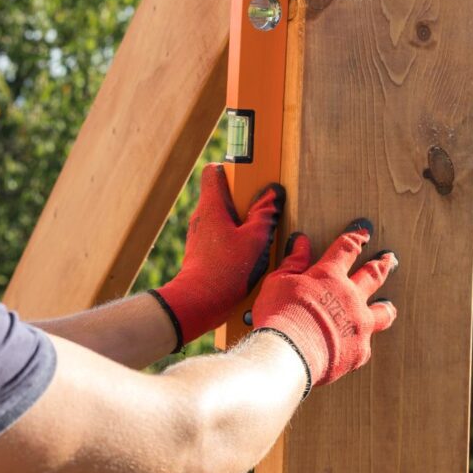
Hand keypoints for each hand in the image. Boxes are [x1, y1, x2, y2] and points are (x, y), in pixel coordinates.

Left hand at [150, 164, 284, 345]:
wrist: (198, 302)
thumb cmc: (225, 269)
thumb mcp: (255, 240)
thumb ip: (265, 214)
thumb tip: (274, 193)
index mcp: (211, 206)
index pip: (213, 172)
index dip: (231, 169)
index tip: (250, 177)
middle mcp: (201, 217)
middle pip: (222, 196)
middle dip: (243, 201)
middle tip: (262, 212)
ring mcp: (198, 235)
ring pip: (222, 219)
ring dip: (240, 223)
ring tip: (259, 237)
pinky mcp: (200, 252)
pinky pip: (219, 237)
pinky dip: (233, 241)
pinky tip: (248, 256)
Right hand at [251, 219, 397, 392]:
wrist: (288, 353)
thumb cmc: (278, 315)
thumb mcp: (278, 282)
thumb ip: (293, 263)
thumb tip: (301, 242)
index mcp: (329, 276)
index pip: (346, 249)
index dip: (356, 239)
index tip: (364, 233)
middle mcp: (350, 297)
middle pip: (372, 276)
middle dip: (381, 265)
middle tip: (389, 259)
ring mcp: (359, 325)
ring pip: (382, 312)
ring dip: (385, 306)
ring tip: (388, 305)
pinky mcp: (359, 351)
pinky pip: (365, 344)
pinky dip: (360, 341)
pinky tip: (358, 344)